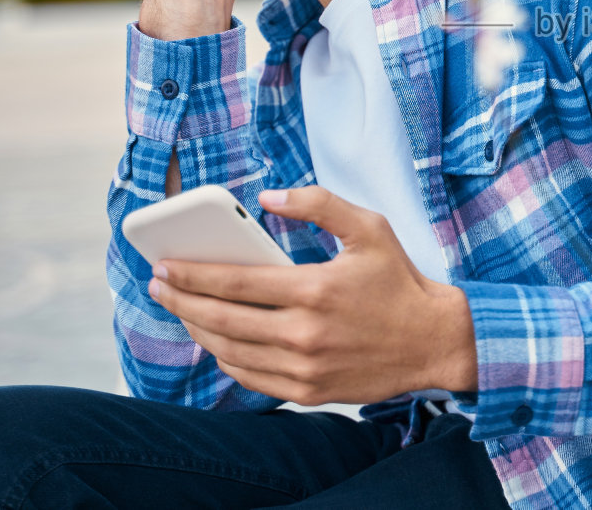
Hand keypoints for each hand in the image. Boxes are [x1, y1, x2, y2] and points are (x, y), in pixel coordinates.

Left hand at [146, 186, 478, 405]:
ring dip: (198, 330)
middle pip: (221, 320)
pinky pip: (251, 378)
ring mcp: (304, 368)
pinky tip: (218, 340)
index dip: (191, 275)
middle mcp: (304, 333)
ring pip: (230, 352)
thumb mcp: (369, 228)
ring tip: (183, 310)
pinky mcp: (309, 391)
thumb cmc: (399, 281)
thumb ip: (319, 204)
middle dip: (180, 302)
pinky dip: (227, 358)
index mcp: (314, 289)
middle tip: (158, 286)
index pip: (235, 283)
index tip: (163, 266)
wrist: (434, 340)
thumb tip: (267, 199)